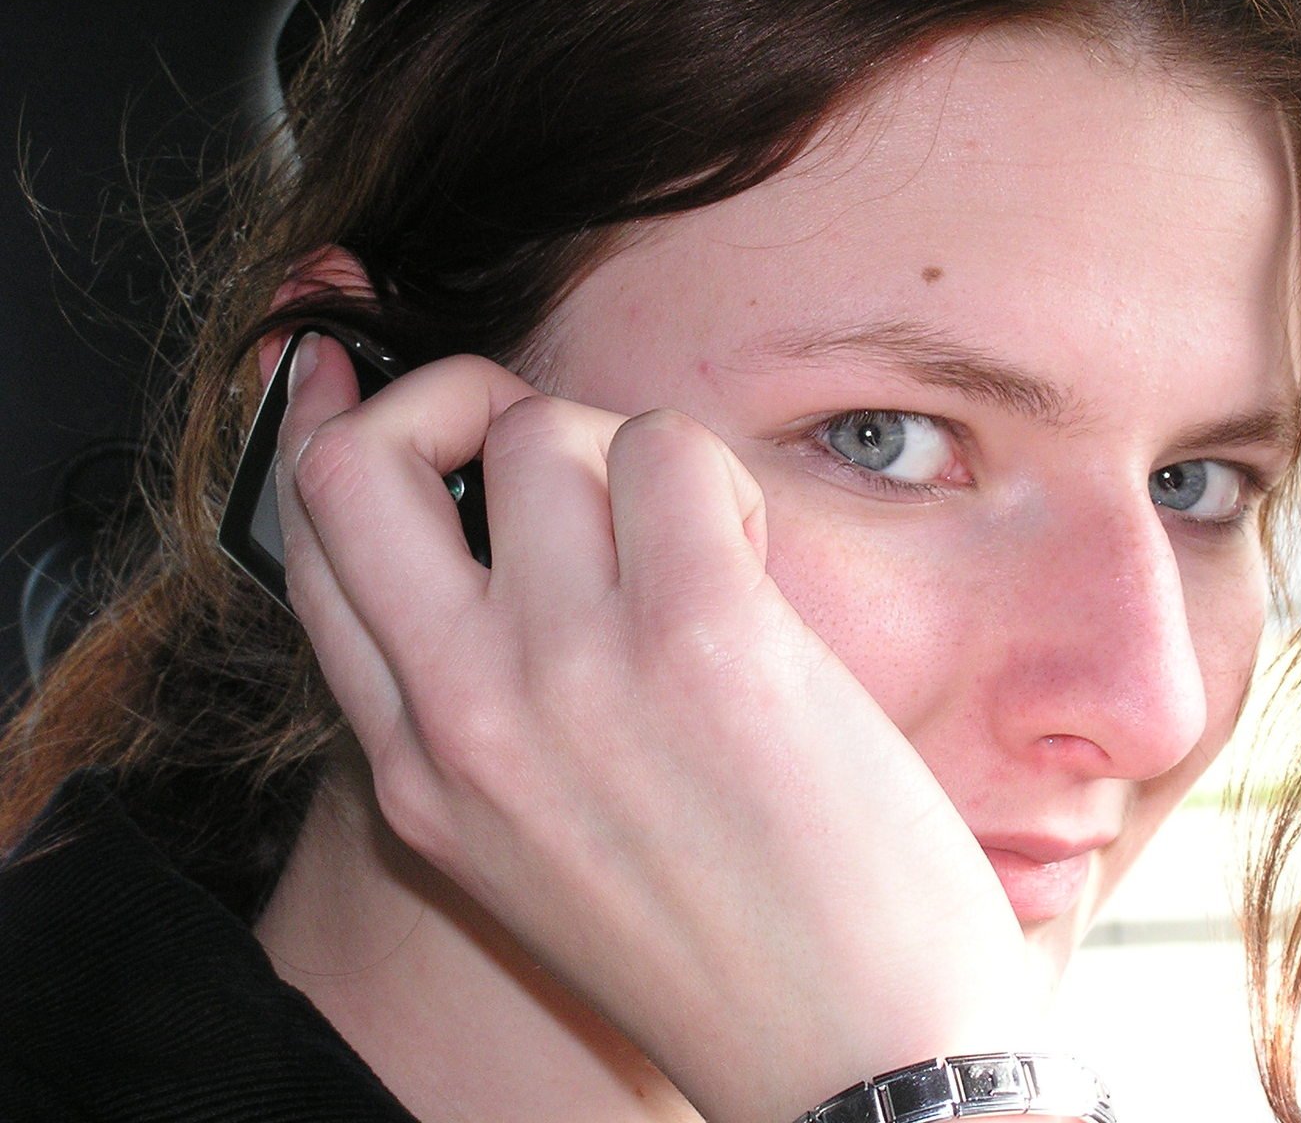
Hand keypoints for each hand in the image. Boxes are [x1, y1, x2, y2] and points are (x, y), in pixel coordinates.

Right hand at [274, 333, 1048, 1121]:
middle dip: (439, 396)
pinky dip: (717, 480)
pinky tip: (754, 565)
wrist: (858, 1057)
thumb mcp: (547, 839)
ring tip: (698, 546)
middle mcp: (466, 717)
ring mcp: (570, 676)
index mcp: (422, 771)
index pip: (313, 553)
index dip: (328, 437)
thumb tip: (501, 529)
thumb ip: (493, 697)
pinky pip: (667, 450)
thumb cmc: (735, 939)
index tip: (353, 376)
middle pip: (357, 463)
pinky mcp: (698, 640)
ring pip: (541, 432)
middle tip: (535, 433)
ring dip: (630, 456)